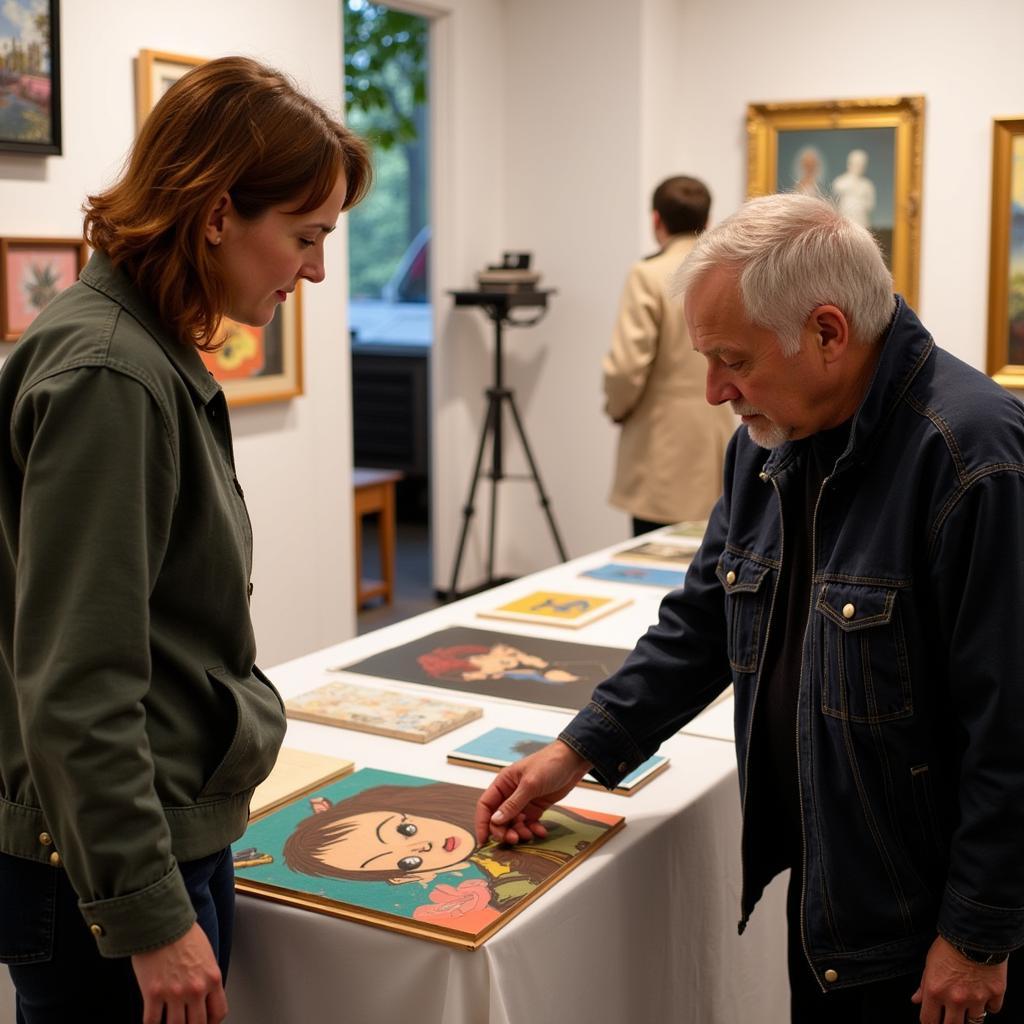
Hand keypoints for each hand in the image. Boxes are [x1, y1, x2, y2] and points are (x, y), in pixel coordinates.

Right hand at [131, 922, 227, 1023]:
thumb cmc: (183, 934)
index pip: (218, 1012)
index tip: (205, 1022)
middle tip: (186, 1022)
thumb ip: (207, 977)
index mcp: (212, 978)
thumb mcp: (206, 954)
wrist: (161, 921)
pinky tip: (152, 1022)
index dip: (211, 1022)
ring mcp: (174, 993)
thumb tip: (204, 995)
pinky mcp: (153, 993)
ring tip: (169, 1021)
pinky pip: (151, 1022)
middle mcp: (196, 989)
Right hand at [474, 740, 592, 845]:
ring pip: (514, 823)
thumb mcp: (530, 784)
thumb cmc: (549, 764)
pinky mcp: (536, 807)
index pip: (486, 805)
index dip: (482, 823)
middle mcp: (510, 793)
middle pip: (499, 818)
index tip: (483, 841)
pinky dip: (533, 829)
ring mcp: (524, 801)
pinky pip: (530, 823)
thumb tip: (495, 820)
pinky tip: (541, 832)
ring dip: (519, 832)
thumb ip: (513, 804)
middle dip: (503, 831)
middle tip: (513, 839)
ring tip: (529, 836)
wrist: (573, 761)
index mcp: (503, 783)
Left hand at [911, 935, 1006, 1022]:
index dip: (930, 1021)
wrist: (974, 932)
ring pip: (975, 1021)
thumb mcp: (929, 963)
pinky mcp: (995, 994)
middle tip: (951, 1015)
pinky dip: (989, 1004)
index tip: (933, 1018)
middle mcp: (956, 999)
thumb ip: (923, 984)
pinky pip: (993, 1009)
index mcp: (935, 990)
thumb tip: (916, 1000)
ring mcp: (977, 998)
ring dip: (971, 1014)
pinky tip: (983, 993)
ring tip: (968, 1001)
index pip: (929, 1020)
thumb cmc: (949, 945)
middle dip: (951, 1023)